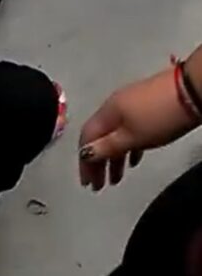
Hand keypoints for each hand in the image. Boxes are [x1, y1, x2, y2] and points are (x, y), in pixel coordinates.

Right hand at [79, 68, 198, 190]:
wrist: (193, 90)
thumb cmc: (159, 118)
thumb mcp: (132, 137)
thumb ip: (107, 147)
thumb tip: (86, 154)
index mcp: (106, 113)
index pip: (86, 140)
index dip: (84, 163)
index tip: (88, 183)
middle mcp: (114, 107)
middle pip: (100, 139)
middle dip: (98, 164)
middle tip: (100, 186)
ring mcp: (132, 105)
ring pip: (115, 136)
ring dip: (114, 158)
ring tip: (117, 178)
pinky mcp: (148, 106)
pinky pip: (130, 130)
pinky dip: (129, 147)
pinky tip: (135, 159)